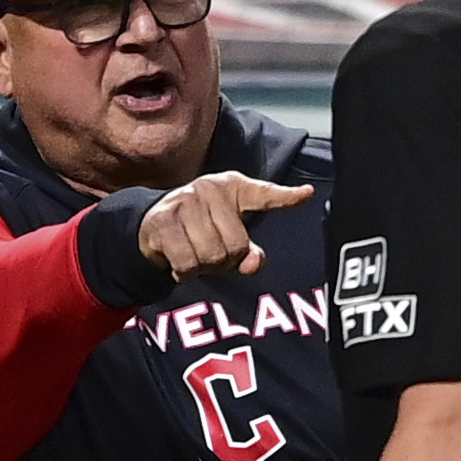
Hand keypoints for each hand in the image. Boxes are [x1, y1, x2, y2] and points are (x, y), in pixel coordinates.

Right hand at [138, 176, 312, 281]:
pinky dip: (185, 272)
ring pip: (210, 257)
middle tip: (211, 253)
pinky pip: (187, 263)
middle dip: (225, 262)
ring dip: (204, 268)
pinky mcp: (161, 221)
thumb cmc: (201, 229)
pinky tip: (180, 259)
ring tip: (195, 254)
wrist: (153, 226)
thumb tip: (252, 264)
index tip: (307, 193)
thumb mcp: (230, 238)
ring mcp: (183, 202)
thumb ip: (249, 254)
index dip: (286, 196)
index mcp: (233, 188)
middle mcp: (209, 189)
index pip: (263, 195)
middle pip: (235, 246)